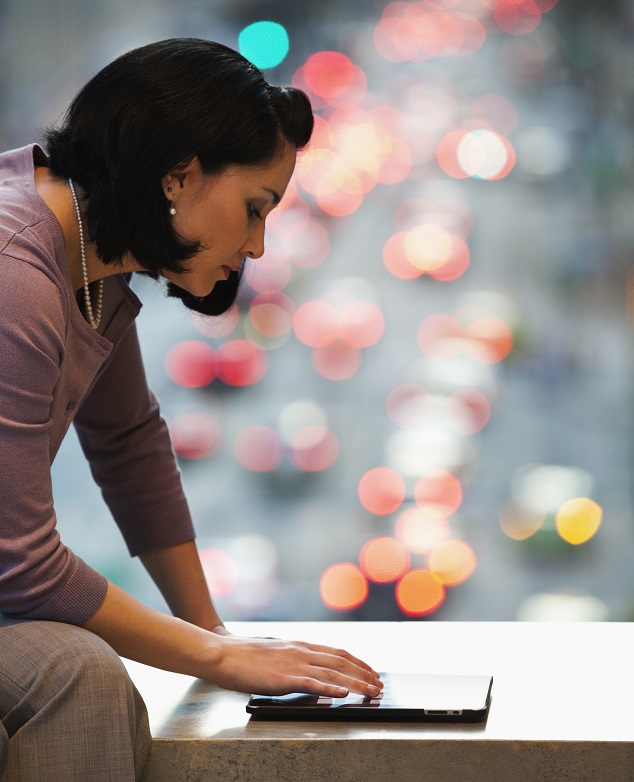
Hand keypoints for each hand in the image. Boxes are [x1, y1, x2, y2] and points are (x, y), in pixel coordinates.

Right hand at [209, 634, 382, 697]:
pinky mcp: (282, 678)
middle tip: (380, 685)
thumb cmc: (243, 654)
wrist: (221, 652)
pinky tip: (343, 694)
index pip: (337, 652)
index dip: (357, 662)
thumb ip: (292, 658)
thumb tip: (307, 671)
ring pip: (333, 672)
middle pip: (341, 661)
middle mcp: (300, 651)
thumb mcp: (274, 651)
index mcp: (299, 645)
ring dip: (357, 683)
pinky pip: (311, 683)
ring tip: (372, 692)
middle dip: (364, 673)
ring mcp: (293, 663)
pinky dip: (330, 688)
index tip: (371, 672)